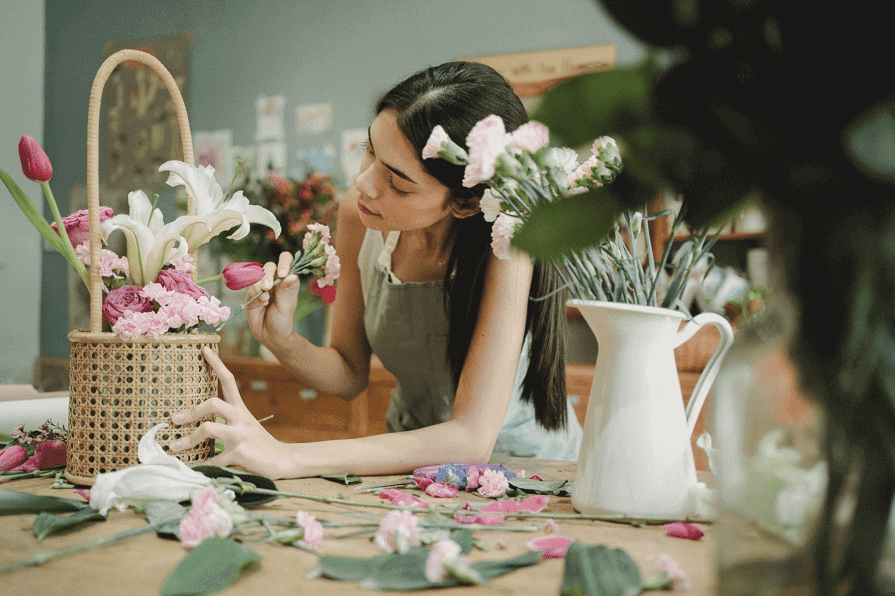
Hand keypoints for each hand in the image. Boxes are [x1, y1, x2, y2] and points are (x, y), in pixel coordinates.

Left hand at [169, 347, 292, 478]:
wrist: (283, 460)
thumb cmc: (260, 445)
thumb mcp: (246, 427)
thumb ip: (227, 423)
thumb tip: (199, 425)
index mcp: (241, 410)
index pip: (229, 381)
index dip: (217, 364)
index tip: (204, 349)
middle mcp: (241, 418)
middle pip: (212, 403)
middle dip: (190, 412)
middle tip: (174, 420)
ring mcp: (240, 435)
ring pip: (208, 429)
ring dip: (188, 439)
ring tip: (174, 447)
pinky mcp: (239, 453)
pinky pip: (213, 459)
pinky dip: (200, 465)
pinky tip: (193, 468)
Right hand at [245, 252, 300, 349]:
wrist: (271, 336)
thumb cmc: (283, 320)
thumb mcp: (287, 306)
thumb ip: (287, 290)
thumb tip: (292, 275)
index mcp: (286, 280)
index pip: (286, 261)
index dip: (284, 262)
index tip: (283, 273)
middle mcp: (274, 281)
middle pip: (269, 266)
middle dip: (268, 274)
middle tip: (268, 287)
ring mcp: (261, 287)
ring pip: (257, 275)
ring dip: (260, 284)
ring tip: (265, 298)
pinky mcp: (251, 295)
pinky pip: (250, 287)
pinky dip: (255, 293)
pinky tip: (261, 302)